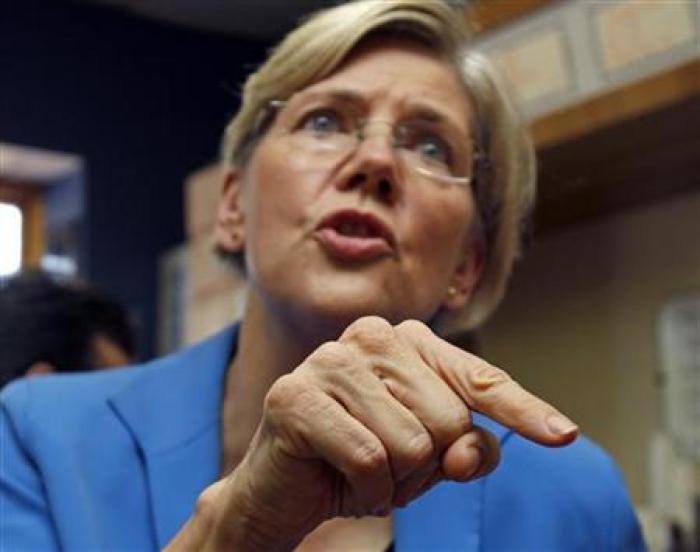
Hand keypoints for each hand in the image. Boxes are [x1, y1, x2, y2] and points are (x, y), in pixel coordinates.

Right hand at [176, 316, 577, 550]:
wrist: (283, 488)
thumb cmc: (360, 462)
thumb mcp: (428, 458)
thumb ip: (465, 447)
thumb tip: (472, 452)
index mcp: (407, 340)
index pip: (477, 378)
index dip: (523, 410)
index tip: (563, 435)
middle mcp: (371, 336)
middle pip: (450, 421)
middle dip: (426, 465)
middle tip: (387, 466)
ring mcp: (330, 361)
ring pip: (413, 444)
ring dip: (395, 481)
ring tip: (361, 470)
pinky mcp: (294, 395)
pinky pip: (370, 460)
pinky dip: (366, 489)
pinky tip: (336, 475)